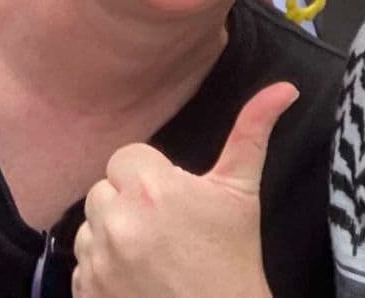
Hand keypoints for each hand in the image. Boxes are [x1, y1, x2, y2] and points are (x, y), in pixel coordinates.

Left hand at [72, 81, 293, 297]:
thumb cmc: (233, 259)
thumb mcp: (242, 192)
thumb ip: (253, 132)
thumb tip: (285, 88)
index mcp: (152, 189)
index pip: (126, 157)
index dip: (150, 174)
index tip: (173, 196)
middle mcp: (118, 222)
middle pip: (103, 189)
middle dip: (127, 202)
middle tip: (163, 225)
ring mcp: (98, 262)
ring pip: (88, 227)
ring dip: (110, 234)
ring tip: (149, 253)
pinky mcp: (86, 293)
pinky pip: (80, 266)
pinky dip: (100, 270)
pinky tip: (134, 278)